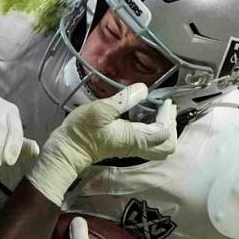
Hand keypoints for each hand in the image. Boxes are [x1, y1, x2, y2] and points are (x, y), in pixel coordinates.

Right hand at [26, 83, 176, 204]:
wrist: (67, 150)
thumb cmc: (82, 130)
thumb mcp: (101, 110)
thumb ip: (124, 99)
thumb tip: (143, 89)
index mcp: (135, 138)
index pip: (164, 131)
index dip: (168, 115)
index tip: (163, 101)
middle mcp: (137, 146)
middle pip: (168, 146)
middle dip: (171, 126)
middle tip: (165, 108)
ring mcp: (131, 149)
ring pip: (160, 147)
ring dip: (165, 130)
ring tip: (158, 112)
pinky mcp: (125, 147)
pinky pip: (150, 144)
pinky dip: (155, 132)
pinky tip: (145, 118)